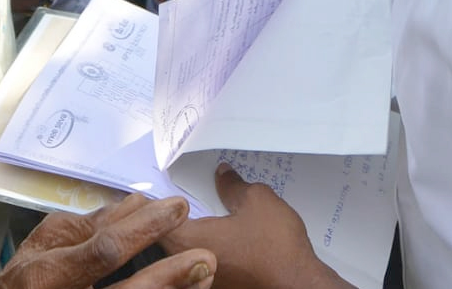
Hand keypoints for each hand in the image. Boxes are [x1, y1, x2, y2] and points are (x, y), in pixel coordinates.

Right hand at [0, 194, 214, 288]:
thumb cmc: (24, 280)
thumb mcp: (44, 245)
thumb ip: (86, 226)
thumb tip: (134, 203)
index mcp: (48, 272)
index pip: (104, 249)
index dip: (144, 229)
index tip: (176, 208)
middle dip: (169, 273)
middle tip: (205, 254)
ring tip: (204, 274)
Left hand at [159, 165, 348, 288]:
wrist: (302, 286)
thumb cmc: (278, 248)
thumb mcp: (257, 201)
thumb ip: (232, 185)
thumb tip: (222, 174)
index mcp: (188, 239)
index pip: (152, 217)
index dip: (149, 199)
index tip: (150, 186)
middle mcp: (187, 263)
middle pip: (161, 236)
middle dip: (162, 216)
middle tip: (166, 196)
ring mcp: (202, 280)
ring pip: (178, 253)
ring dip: (180, 234)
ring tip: (189, 214)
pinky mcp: (220, 287)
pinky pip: (197, 264)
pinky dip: (199, 248)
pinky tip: (214, 237)